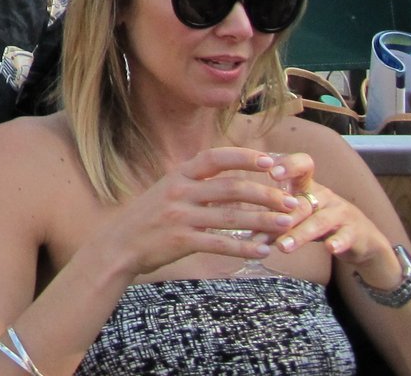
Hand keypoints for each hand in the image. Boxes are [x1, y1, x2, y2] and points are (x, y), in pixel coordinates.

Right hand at [91, 147, 309, 280]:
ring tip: (287, 224)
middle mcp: (179, 191)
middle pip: (230, 188)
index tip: (271, 162)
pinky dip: (243, 247)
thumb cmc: (149, 217)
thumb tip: (231, 177)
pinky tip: (262, 252)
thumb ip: (196, 183)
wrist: (119, 243)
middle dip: (265, 194)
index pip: (215, 158)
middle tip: (291, 201)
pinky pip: (219, 243)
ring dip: (262, 221)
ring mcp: (180, 216)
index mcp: (178, 175)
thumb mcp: (167, 190)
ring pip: (230, 216)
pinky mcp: (181, 241)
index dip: (244, 158)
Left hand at [269, 152, 404, 283]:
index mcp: (308, 187)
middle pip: (302, 203)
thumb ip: (275, 219)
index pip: (302, 166)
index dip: (288, 165)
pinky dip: (338, 242)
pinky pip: (346, 236)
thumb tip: (243, 229)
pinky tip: (330, 248)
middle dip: (281, 215)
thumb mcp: (299, 216)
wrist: (361, 239)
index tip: (271, 173)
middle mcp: (325, 196)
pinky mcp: (355, 232)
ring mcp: (341, 213)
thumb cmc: (319, 222)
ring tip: (282, 247)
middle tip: (260, 226)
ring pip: (319, 222)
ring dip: (299, 234)